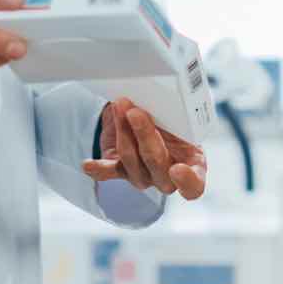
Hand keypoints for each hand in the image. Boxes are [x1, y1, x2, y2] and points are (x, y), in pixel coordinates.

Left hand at [82, 97, 206, 199]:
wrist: (152, 115)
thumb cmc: (174, 117)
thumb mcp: (182, 114)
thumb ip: (178, 114)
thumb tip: (164, 97)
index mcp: (193, 164)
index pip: (194, 186)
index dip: (187, 181)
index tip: (178, 169)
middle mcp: (167, 176)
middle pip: (157, 166)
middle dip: (145, 137)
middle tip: (136, 113)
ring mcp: (143, 176)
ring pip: (131, 161)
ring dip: (123, 132)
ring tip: (120, 106)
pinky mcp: (121, 170)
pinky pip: (108, 172)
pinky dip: (98, 168)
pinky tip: (88, 165)